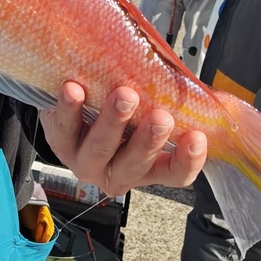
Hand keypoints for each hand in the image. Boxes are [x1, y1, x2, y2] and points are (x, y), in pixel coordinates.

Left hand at [40, 82, 206, 196]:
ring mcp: (85, 160)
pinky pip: (61, 128)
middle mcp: (116, 171)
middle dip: (148, 141)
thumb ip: (170, 100)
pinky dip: (68, 108)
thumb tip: (203, 87)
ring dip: (112, 123)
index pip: (173, 174)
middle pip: (134, 164)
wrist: (70, 99)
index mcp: (146, 167)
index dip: (187, 161)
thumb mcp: (149, 105)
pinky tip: (74, 89)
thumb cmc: (119, 104)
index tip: (199, 138)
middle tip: (161, 117)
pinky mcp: (57, 140)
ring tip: (124, 95)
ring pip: (99, 150)